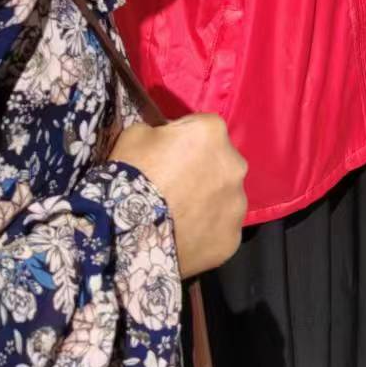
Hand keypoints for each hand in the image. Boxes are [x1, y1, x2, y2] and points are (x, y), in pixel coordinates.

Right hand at [110, 115, 247, 276]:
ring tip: (179, 216)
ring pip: (225, 197)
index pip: (203, 129)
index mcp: (213, 132)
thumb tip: (164, 137)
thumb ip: (159, 130)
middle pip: (220, 163)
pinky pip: (221, 229)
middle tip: (175, 187)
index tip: (166, 157)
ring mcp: (238, 204)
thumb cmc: (132, 175)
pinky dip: (207, 231)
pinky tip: (184, 237)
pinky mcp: (233, 237)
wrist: (128, 234)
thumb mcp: (135, 134)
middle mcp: (235, 164)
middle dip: (203, 171)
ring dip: (209, 202)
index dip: (183, 141)